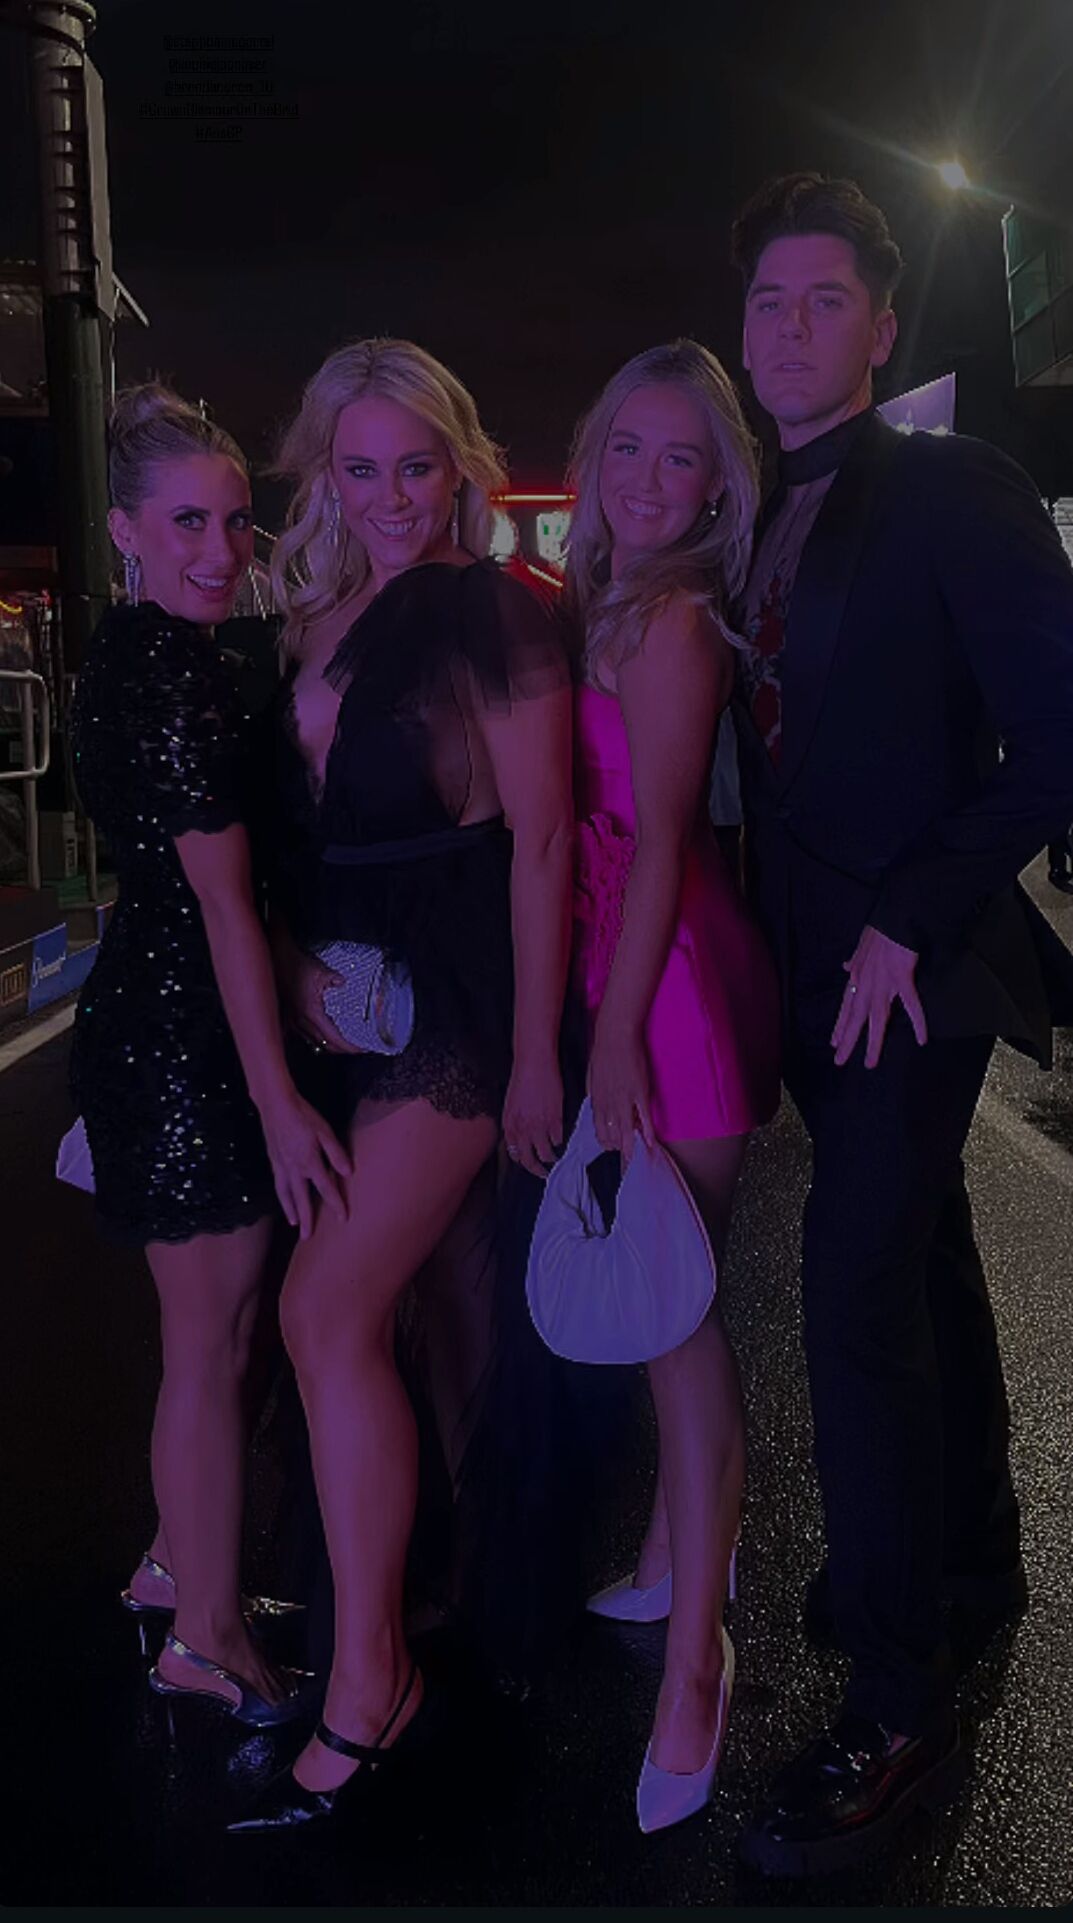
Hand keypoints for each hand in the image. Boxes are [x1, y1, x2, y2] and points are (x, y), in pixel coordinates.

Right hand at [259, 1086, 351, 1239]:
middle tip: (307, 1238)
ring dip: (291, 1210)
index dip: (335, 1204)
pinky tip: (284, 1198)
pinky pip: (278, 1184)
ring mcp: (280, 1166)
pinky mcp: (273, 1160)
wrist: (276, 1105)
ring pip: (285, 1194)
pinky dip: (281, 1196)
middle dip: (306, 1219)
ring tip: (294, 1224)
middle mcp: (293, 1168)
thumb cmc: (304, 1115)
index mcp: (309, 1162)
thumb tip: (349, 1173)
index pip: (326, 1189)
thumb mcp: (325, 1131)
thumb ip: (336, 1153)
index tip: (343, 1219)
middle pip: (301, 1199)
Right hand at [276, 942, 362, 1056]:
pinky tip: (321, 1038)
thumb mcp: (321, 971)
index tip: (360, 1049)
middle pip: (324, 1044)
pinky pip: (303, 1034)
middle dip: (341, 1049)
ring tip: (342, 1044)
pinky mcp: (288, 1017)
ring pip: (313, 1041)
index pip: (333, 1038)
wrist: (277, 960)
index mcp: (311, 1013)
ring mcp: (292, 1020)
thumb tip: (343, 983)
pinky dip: (315, 1039)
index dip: (348, 1046)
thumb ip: (336, 980)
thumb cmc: (296, 965)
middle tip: (356, 1048)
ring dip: (328, 1045)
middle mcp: (301, 1021)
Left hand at [502, 1056, 563, 1178]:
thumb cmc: (522, 1079)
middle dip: (536, 1169)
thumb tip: (520, 1134)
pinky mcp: (554, 1120)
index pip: (514, 1153)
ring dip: (551, 1158)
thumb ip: (515, 1122)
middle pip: (529, 1160)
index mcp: (509, 1125)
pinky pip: (558, 1139)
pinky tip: (562, 1141)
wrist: (533, 1065)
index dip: (522, 1161)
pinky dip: (560, 1141)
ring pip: (546, 1153)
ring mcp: (538, 1126)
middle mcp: (522, 1130)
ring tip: (556, 1159)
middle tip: (543, 1173)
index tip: (529, 1164)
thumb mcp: (511, 1104)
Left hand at [586, 1024, 654, 1162]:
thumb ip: (594, 1094)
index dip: (604, 1140)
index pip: (598, 1127)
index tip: (609, 1146)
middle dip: (617, 1145)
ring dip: (629, 1144)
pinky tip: (650, 1142)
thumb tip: (596, 1105)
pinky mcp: (640, 1092)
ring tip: (634, 1155)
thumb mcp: (591, 1076)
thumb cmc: (603, 1052)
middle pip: (611, 1133)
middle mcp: (609, 1102)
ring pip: (626, 1129)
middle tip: (623, 1153)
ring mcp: (625, 1098)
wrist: (616, 1035)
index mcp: (596, 1099)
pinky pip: (644, 1116)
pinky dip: (647, 1131)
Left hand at [832, 924, 927, 1068]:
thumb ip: (854, 960)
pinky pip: (911, 1005)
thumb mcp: (860, 946)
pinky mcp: (902, 979)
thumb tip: (845, 967)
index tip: (834, 1042)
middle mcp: (865, 983)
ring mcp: (883, 983)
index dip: (840, 1025)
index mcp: (856, 976)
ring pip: (876, 1018)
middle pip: (855, 1017)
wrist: (895, 919)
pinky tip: (921, 1039)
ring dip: (873, 1042)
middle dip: (847, 1040)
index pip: (846, 1006)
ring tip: (869, 1062)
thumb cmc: (880, 930)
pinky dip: (917, 1022)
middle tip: (839, 1061)